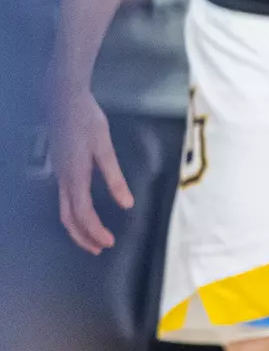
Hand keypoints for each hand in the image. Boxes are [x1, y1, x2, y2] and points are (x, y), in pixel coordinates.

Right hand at [49, 83, 131, 253]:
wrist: (64, 101)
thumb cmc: (87, 121)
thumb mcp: (105, 148)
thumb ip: (115, 177)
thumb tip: (126, 203)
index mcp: (75, 178)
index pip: (83, 214)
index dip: (95, 232)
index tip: (109, 243)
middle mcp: (64, 180)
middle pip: (69, 219)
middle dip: (84, 237)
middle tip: (101, 249)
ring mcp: (59, 175)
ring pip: (64, 211)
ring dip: (77, 228)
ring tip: (93, 238)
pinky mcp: (60, 168)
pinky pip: (63, 199)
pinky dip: (73, 214)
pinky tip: (83, 212)